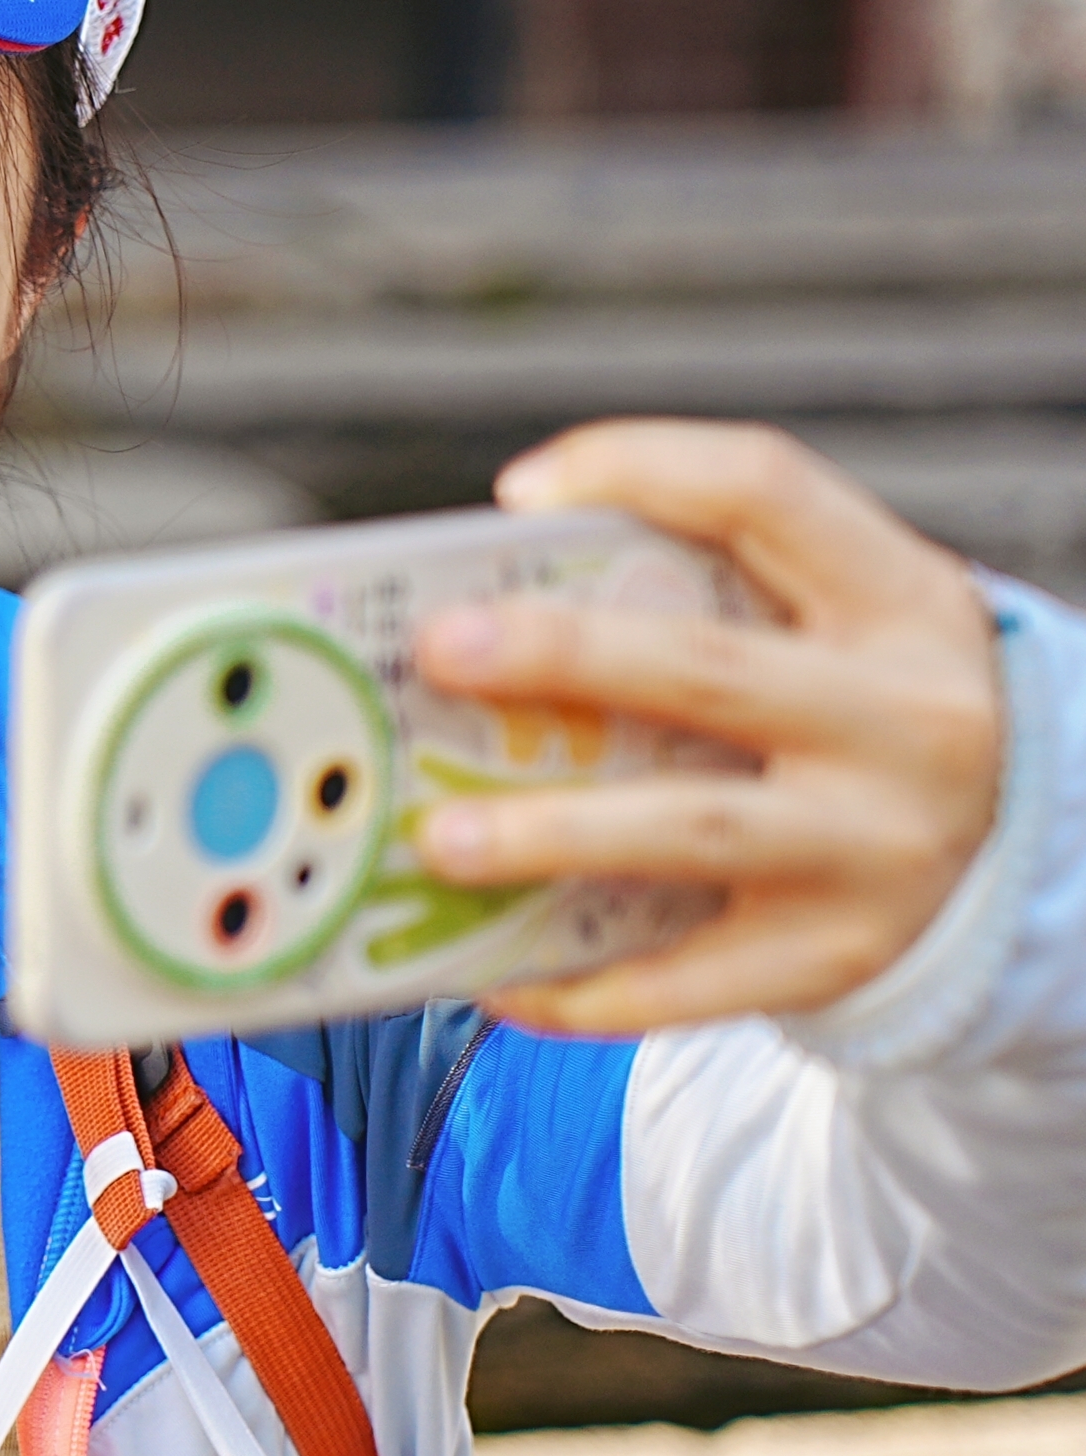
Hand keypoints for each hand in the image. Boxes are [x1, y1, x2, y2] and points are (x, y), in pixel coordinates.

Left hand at [410, 419, 1003, 1035]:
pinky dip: (585, 986)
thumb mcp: (840, 624)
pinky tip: (494, 976)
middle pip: (707, 669)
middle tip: (439, 650)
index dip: (640, 469)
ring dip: (552, 834)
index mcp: (898, 601)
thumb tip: (485, 604)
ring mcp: (875, 845)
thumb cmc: (861, 712)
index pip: (766, 492)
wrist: (1016, 849)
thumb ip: (713, 594)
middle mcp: (904, 719)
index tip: (518, 496)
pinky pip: (692, 980)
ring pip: (692, 829)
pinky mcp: (836, 954)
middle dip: (560, 657)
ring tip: (437, 839)